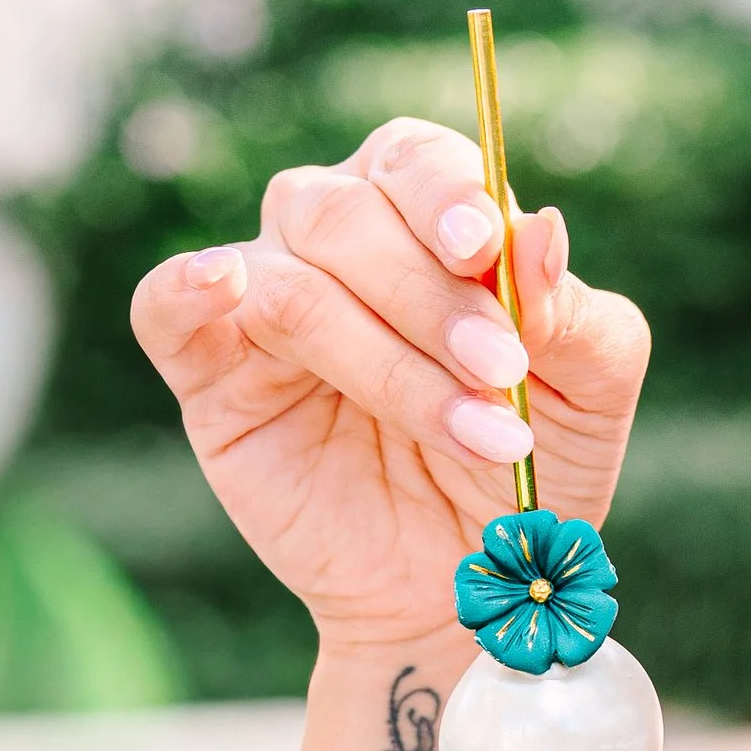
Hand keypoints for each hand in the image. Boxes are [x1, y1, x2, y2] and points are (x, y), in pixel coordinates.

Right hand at [131, 116, 650, 651]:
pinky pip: (163, 307)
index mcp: (422, 215)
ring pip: (292, 287)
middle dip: (430, 299)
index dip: (446, 194)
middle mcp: (332, 240)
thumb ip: (575, 314)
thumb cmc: (529, 468)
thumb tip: (541, 227)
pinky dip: (184, 288)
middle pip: (347, 216)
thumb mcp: (588, 395)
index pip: (416, 162)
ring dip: (385, 360)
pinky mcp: (209, 377)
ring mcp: (262, 303)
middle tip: (499, 372)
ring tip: (471, 433)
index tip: (483, 246)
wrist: (471, 587)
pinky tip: (220, 285)